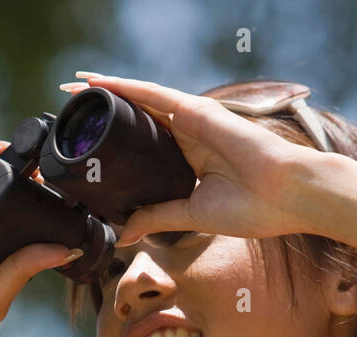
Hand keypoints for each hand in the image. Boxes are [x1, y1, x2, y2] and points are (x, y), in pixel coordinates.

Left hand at [60, 73, 333, 245]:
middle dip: (103, 114)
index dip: (113, 142)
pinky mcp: (197, 111)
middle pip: (135, 119)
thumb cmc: (253, 209)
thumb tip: (122, 234)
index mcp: (186, 161)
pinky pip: (153, 94)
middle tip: (69, 111)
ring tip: (74, 87)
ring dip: (107, 92)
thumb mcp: (191, 215)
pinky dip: (126, 87)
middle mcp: (186, 136)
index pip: (141, 147)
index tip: (84, 145)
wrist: (287, 196)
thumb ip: (157, 217)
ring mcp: (191, 121)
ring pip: (139, 101)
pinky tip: (100, 83)